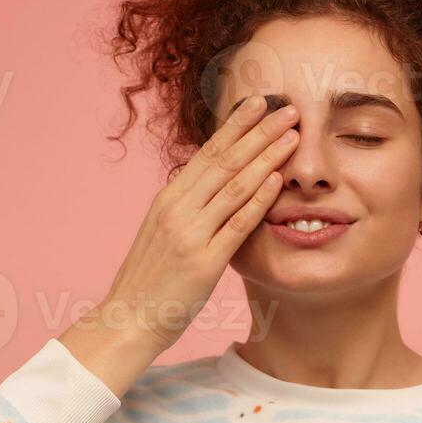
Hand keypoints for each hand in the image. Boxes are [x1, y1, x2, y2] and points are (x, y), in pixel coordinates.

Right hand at [59, 94, 299, 394]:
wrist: (127, 320)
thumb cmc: (151, 281)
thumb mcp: (164, 234)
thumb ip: (188, 209)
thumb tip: (211, 186)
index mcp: (168, 199)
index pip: (207, 152)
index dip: (236, 125)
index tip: (259, 102)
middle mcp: (177, 209)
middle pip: (224, 160)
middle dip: (259, 131)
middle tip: (290, 108)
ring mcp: (189, 234)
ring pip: (234, 186)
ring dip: (266, 157)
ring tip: (293, 135)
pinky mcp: (202, 262)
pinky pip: (236, 224)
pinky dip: (257, 200)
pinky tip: (277, 181)